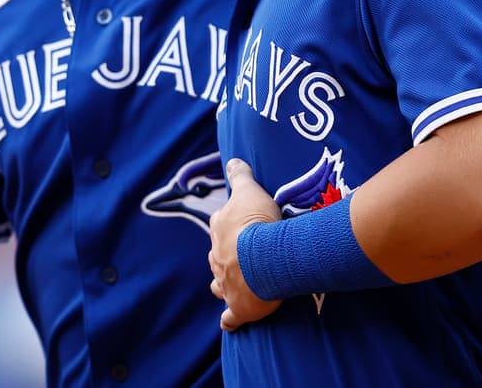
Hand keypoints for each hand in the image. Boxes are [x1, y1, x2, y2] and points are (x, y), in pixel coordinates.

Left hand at [208, 159, 282, 331]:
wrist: (264, 258)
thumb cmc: (257, 222)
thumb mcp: (249, 190)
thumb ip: (240, 175)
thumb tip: (232, 160)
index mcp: (220, 229)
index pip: (220, 225)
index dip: (231, 226)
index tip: (243, 227)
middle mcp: (217, 257)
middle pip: (219, 256)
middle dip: (228, 256)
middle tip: (247, 255)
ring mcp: (225, 284)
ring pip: (219, 284)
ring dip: (226, 284)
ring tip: (239, 284)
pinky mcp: (238, 307)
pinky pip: (229, 317)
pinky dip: (230, 319)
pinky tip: (231, 321)